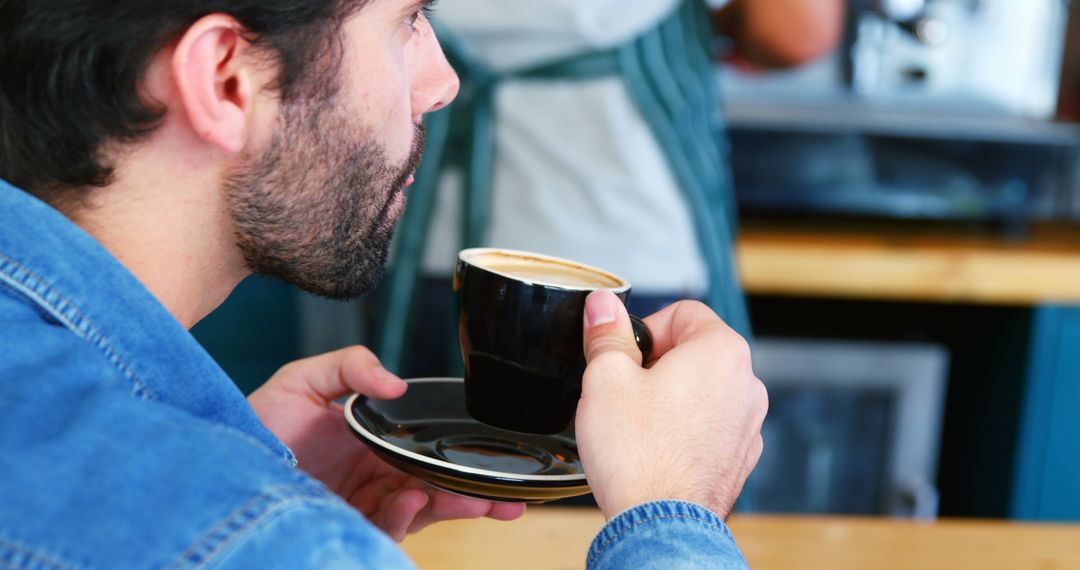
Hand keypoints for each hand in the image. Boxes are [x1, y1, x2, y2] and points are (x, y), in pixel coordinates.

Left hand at [247, 347, 525, 540]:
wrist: (218, 464)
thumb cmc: (258, 424)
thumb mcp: (303, 380)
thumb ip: (350, 366)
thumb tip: (397, 383)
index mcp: (372, 444)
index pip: (425, 451)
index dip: (458, 456)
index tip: (490, 455)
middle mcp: (374, 478)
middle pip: (435, 488)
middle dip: (475, 493)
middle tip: (509, 498)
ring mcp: (362, 507)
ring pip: (422, 512)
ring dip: (454, 508)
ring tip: (483, 502)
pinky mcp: (348, 529)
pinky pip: (388, 529)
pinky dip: (405, 518)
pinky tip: (410, 502)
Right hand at [575, 292, 766, 519]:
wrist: (660, 525)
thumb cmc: (639, 456)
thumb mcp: (606, 378)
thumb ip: (607, 334)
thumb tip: (603, 306)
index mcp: (721, 351)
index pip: (683, 311)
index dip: (645, 329)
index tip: (624, 354)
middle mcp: (746, 384)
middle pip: (695, 350)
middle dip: (657, 364)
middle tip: (624, 389)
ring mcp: (748, 424)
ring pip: (702, 390)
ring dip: (670, 398)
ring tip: (638, 423)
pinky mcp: (739, 458)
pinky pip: (709, 427)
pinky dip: (684, 430)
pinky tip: (655, 448)